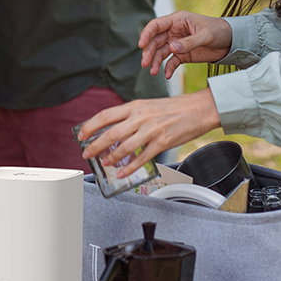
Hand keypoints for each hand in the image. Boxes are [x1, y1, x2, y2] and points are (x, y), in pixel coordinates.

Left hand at [77, 89, 221, 178]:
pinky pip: (142, 159)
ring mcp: (151, 131)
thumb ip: (131, 117)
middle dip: (95, 146)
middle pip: (111, 133)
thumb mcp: (148, 106)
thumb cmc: (174, 108)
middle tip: (86, 154)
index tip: (81, 135)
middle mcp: (141, 117)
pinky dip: (130, 168)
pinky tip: (122, 173)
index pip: (105, 115)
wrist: (198, 109)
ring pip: (124, 148)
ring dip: (111, 158)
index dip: (90, 126)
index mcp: (135, 106)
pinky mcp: (162, 143)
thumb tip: (113, 131)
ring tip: (104, 164)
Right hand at [138, 12, 233, 78]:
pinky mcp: (182, 54)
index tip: (141, 45)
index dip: (147, 34)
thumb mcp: (206, 35)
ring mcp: (177, 43)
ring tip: (153, 72)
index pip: (157, 25)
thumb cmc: (219, 31)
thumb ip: (189, 42)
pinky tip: (167, 75)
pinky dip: (168, 68)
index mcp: (178, 20)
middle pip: (155, 41)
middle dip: (149, 52)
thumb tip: (172, 47)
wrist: (231, 42)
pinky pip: (171, 62)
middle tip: (145, 64)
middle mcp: (174, 31)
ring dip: (156, 62)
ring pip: (161, 52)